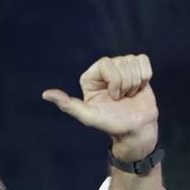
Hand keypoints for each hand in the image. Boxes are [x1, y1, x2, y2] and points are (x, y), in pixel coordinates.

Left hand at [41, 53, 158, 159]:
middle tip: (121, 99)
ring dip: (135, 83)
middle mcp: (104, 69)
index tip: (112, 98)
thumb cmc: (111, 123)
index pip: (107, 64)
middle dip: (125, 84)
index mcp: (90, 77)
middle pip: (122, 62)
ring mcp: (121, 67)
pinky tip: (138, 89)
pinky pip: (144, 61)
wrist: (135, 129)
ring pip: (133, 62)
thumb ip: (67, 105)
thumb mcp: (88, 116)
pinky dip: (145, 78)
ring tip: (129, 96)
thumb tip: (45, 94)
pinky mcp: (137, 68)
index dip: (114, 82)